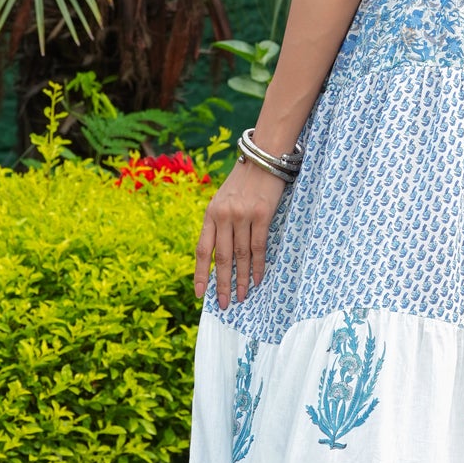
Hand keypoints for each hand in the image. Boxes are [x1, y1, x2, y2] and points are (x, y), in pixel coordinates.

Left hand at [194, 160, 287, 308]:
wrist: (263, 157)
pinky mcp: (262, 214)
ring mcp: (242, 215)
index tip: (200, 294)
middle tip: (224, 304)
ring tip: (241, 297)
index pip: (202, 250)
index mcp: (210, 213)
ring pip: (240, 255)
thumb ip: (218, 223)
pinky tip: (257, 279)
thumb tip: (218, 255)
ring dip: (241, 279)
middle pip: (222, 258)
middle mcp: (223, 216)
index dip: (201, 274)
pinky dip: (258, 265)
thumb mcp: (222, 199)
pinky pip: (258, 246)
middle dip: (222, 284)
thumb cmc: (244, 181)